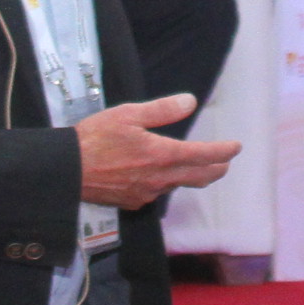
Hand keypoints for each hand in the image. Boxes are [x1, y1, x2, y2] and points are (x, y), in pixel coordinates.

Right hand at [74, 94, 234, 209]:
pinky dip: (167, 184)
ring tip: (197, 168)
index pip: (204, 155)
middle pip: (199, 177)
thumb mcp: (128, 115)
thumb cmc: (95, 139)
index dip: (223, 151)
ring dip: (192, 176)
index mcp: (162, 155)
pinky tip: (161, 177)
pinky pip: (158, 193)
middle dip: (216, 168)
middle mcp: (160, 178)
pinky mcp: (133, 202)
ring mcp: (147, 193)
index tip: (236, 147)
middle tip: (225, 162)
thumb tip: (189, 102)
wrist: (68, 171)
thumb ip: (162, 110)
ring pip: (178, 185)